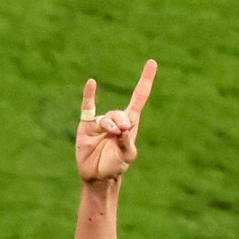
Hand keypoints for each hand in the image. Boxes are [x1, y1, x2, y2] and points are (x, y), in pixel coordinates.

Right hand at [76, 59, 157, 182]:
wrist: (98, 176)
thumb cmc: (116, 165)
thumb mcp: (127, 156)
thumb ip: (127, 144)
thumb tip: (125, 128)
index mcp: (130, 124)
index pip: (139, 97)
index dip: (145, 81)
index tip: (152, 62)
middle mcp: (115, 120)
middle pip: (120, 113)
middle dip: (121, 121)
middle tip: (122, 131)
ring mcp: (100, 123)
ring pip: (106, 118)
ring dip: (109, 125)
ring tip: (112, 134)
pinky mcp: (86, 126)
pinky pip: (87, 107)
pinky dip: (89, 95)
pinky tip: (92, 83)